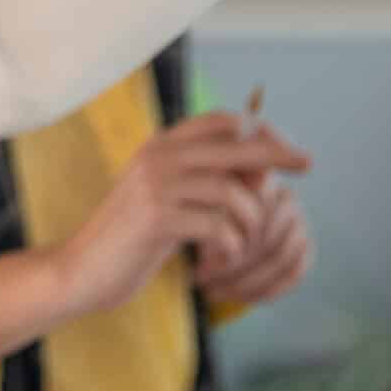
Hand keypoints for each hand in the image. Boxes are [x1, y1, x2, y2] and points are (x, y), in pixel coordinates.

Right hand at [51, 112, 311, 322]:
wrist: (81, 271)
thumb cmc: (130, 239)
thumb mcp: (164, 199)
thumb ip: (201, 180)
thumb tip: (262, 173)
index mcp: (159, 146)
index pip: (219, 120)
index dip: (258, 129)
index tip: (287, 147)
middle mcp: (158, 156)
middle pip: (234, 145)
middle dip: (277, 153)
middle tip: (308, 163)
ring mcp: (156, 185)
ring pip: (232, 191)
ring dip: (249, 224)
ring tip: (240, 248)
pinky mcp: (157, 218)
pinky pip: (218, 225)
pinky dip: (230, 246)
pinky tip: (219, 262)